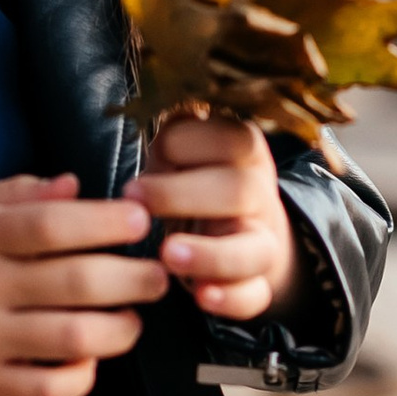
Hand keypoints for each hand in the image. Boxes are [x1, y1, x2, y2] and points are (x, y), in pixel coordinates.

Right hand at [0, 174, 164, 395]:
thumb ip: (17, 194)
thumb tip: (75, 186)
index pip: (51, 225)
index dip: (104, 221)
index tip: (139, 220)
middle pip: (76, 281)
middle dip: (134, 278)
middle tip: (158, 274)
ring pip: (74, 337)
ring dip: (120, 329)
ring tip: (132, 318)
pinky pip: (48, 389)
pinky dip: (82, 377)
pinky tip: (91, 358)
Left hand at [138, 113, 302, 324]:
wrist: (239, 232)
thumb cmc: (193, 180)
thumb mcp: (186, 149)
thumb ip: (174, 129)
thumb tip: (151, 96)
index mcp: (242, 150)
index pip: (227, 138)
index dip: (185, 146)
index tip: (153, 154)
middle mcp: (259, 192)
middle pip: (239, 190)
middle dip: (183, 195)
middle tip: (135, 201)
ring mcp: (261, 240)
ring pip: (250, 247)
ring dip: (209, 253)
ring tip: (167, 255)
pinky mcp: (259, 283)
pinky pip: (255, 294)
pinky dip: (230, 299)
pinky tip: (202, 298)